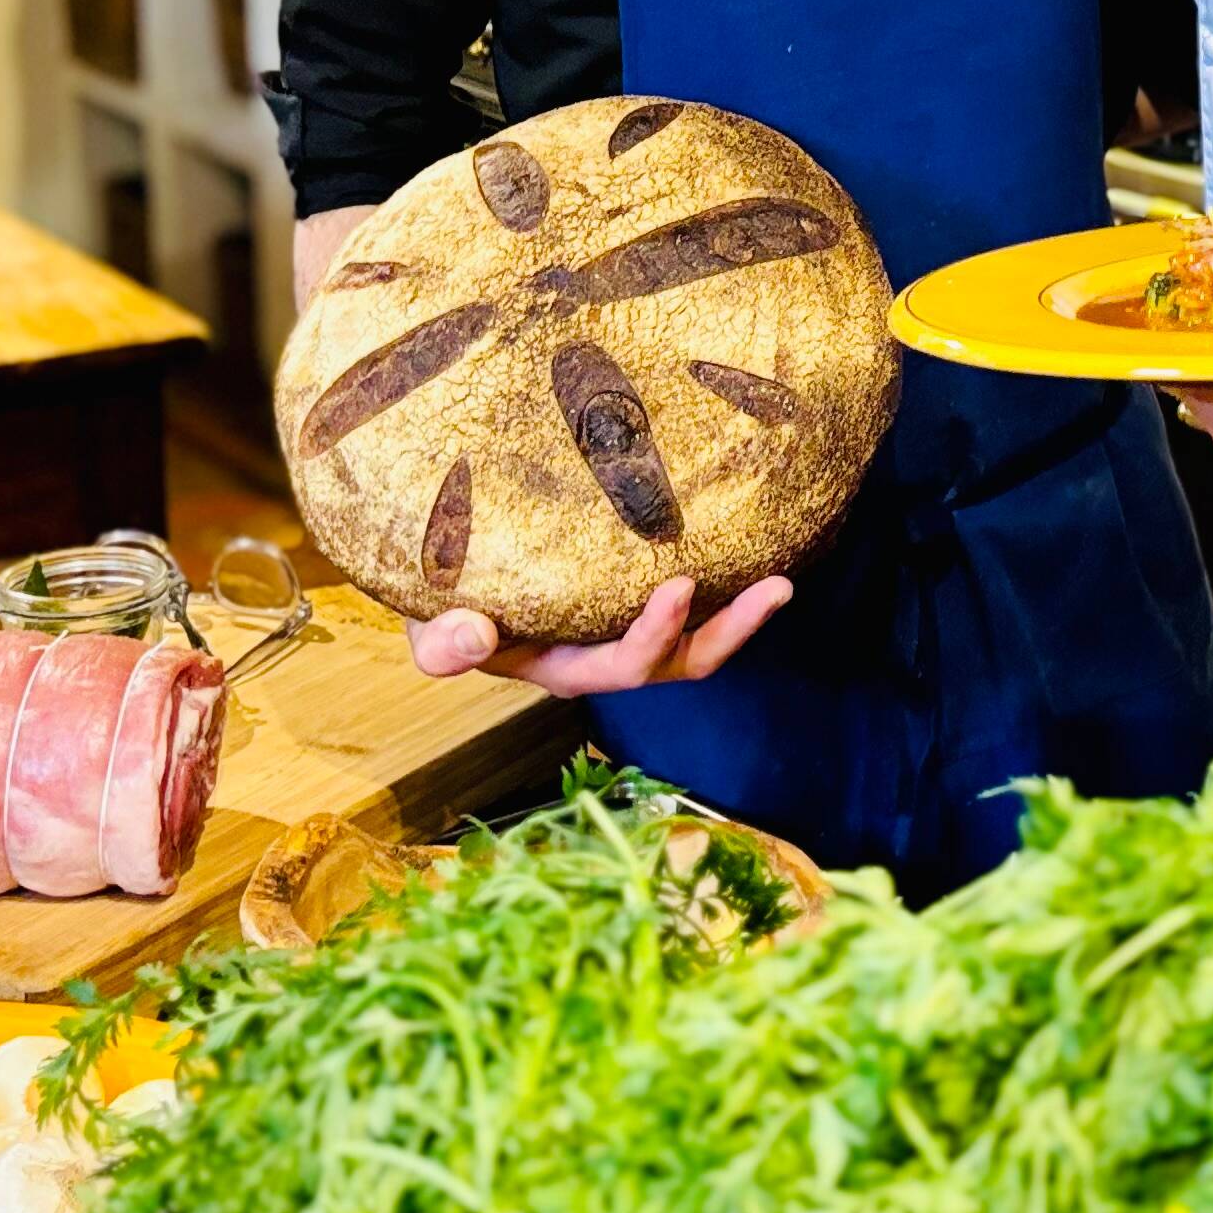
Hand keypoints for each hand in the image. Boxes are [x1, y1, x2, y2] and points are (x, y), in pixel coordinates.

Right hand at [405, 576, 789, 695]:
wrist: (446, 586)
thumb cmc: (441, 610)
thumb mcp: (429, 629)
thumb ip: (444, 643)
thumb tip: (472, 636)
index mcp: (567, 667)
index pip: (624, 665)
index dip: (656, 633)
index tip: (682, 583)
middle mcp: (605, 656)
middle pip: (682, 661)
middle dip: (731, 630)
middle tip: (775, 588)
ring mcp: (624, 630)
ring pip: (696, 637)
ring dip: (741, 615)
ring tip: (784, 582)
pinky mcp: (632, 600)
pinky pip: (688, 604)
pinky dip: (722, 586)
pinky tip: (748, 545)